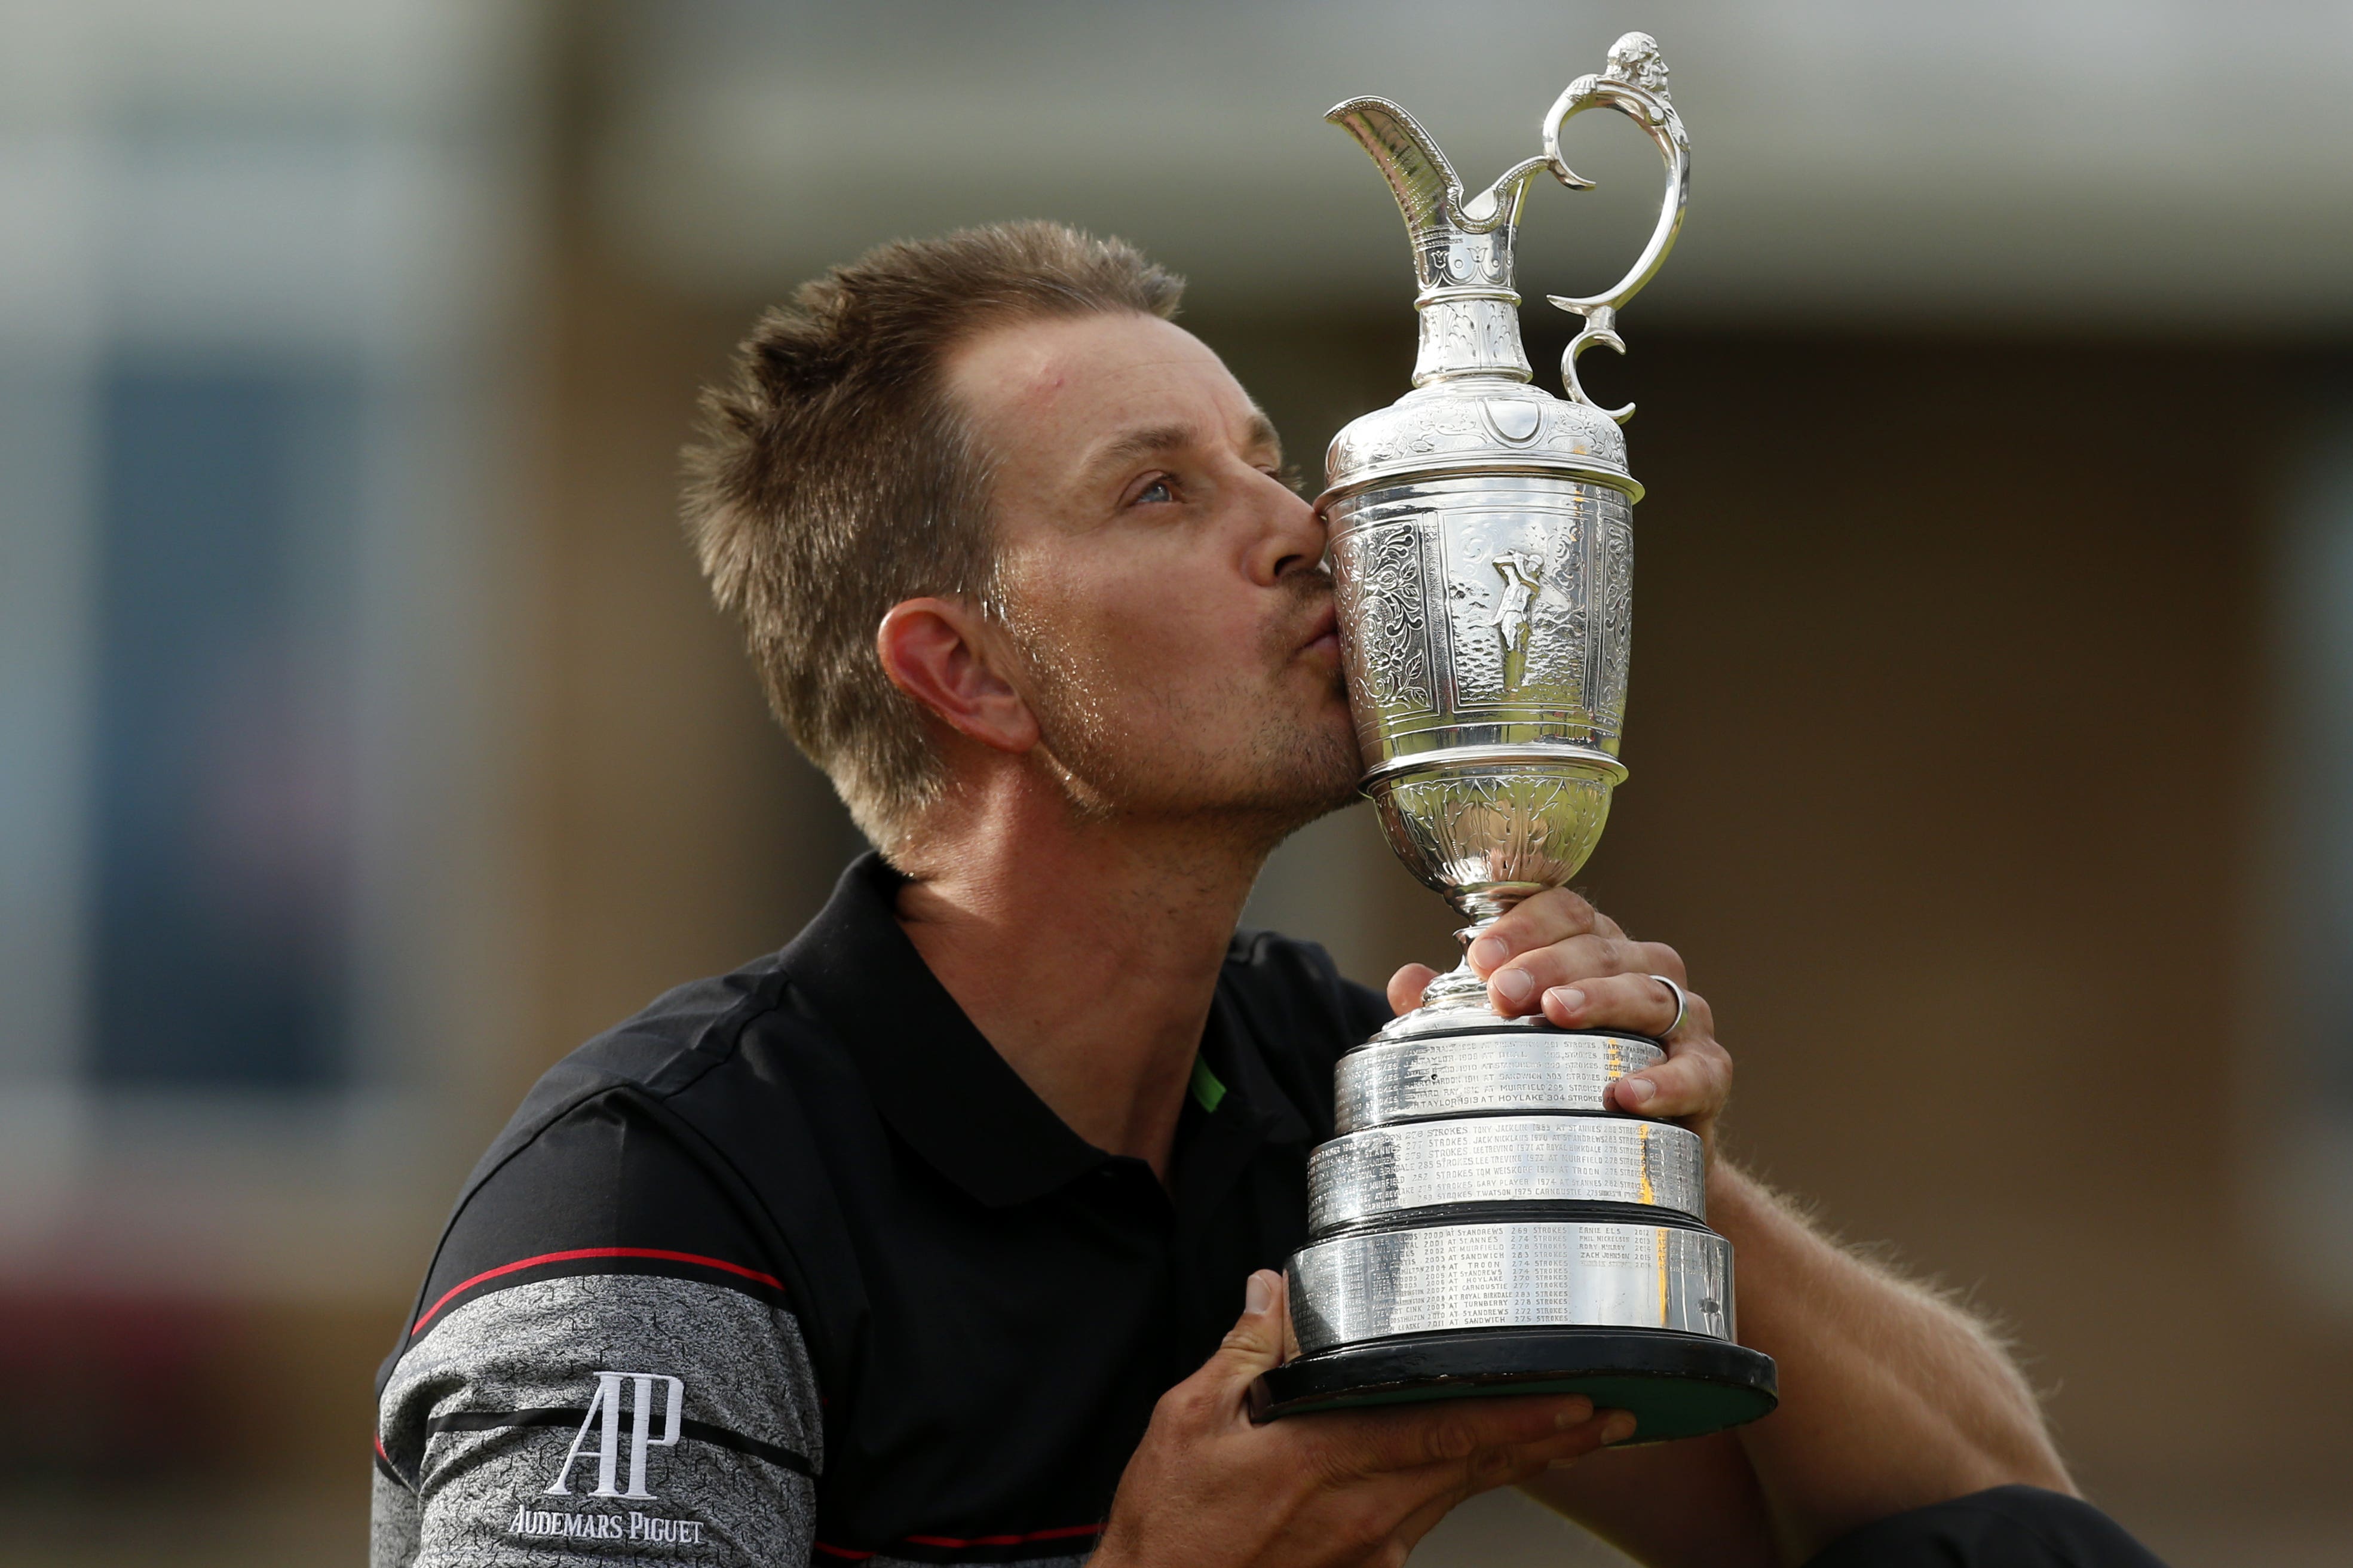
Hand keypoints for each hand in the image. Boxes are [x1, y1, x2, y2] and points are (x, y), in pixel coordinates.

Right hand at [1094, 1270, 1630, 1567]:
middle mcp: (1363, 1510)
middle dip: (1551, 1440)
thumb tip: (1272, 1293)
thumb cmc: (1172, 1525)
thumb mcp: (1189, 1420)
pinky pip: (1426, 1518)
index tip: (1575, 1400)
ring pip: (1459, 1493)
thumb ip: (1246, 1352)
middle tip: (1611, 1416)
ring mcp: (1369, 1548)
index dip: (1520, 1417)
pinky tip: (1477, 1468)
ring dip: (1518, 1462)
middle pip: (1476, 1466)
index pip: (1445, 1430)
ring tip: (1572, 1435)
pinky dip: (1461, 1486)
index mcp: (1325, 1460)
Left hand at [1386, 890, 1733, 1149]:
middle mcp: (1644, 970)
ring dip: (1601, 1000)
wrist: (1641, 1154)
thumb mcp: (1509, 1039)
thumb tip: (1404, 981)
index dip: (1523, 924)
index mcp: (1595, 949)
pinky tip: (1623, 1093)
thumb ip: (1454, 1009)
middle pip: (1600, 948)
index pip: (1565, 911)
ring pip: (1649, 993)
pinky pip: (1696, 1070)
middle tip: (1502, 990)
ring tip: (1555, 1014)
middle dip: (1547, 963)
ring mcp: (1684, 1019)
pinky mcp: (1709, 1073)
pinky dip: (1663, 1081)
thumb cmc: (1568, 1077)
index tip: (1478, 955)